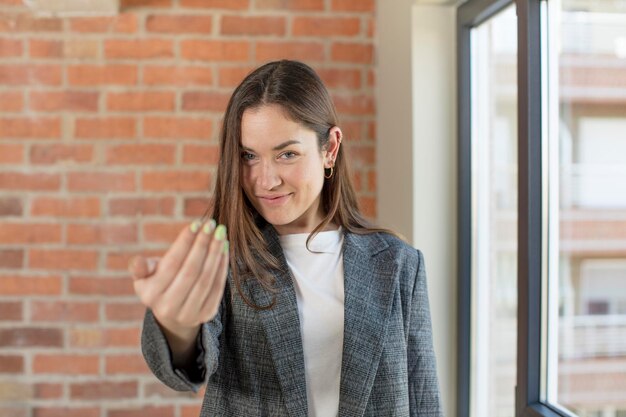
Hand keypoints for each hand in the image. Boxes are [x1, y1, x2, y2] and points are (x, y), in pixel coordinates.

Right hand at [129, 219, 228, 336]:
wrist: (174, 313)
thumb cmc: (158, 283)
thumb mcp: (144, 276)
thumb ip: (141, 267)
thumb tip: (137, 261)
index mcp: (150, 294)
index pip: (172, 264)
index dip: (185, 243)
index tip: (196, 223)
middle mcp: (168, 307)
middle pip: (191, 271)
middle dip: (203, 245)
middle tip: (212, 224)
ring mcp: (189, 313)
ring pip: (206, 278)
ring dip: (215, 253)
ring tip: (220, 233)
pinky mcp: (207, 314)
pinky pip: (218, 287)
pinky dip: (222, 266)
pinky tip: (224, 248)